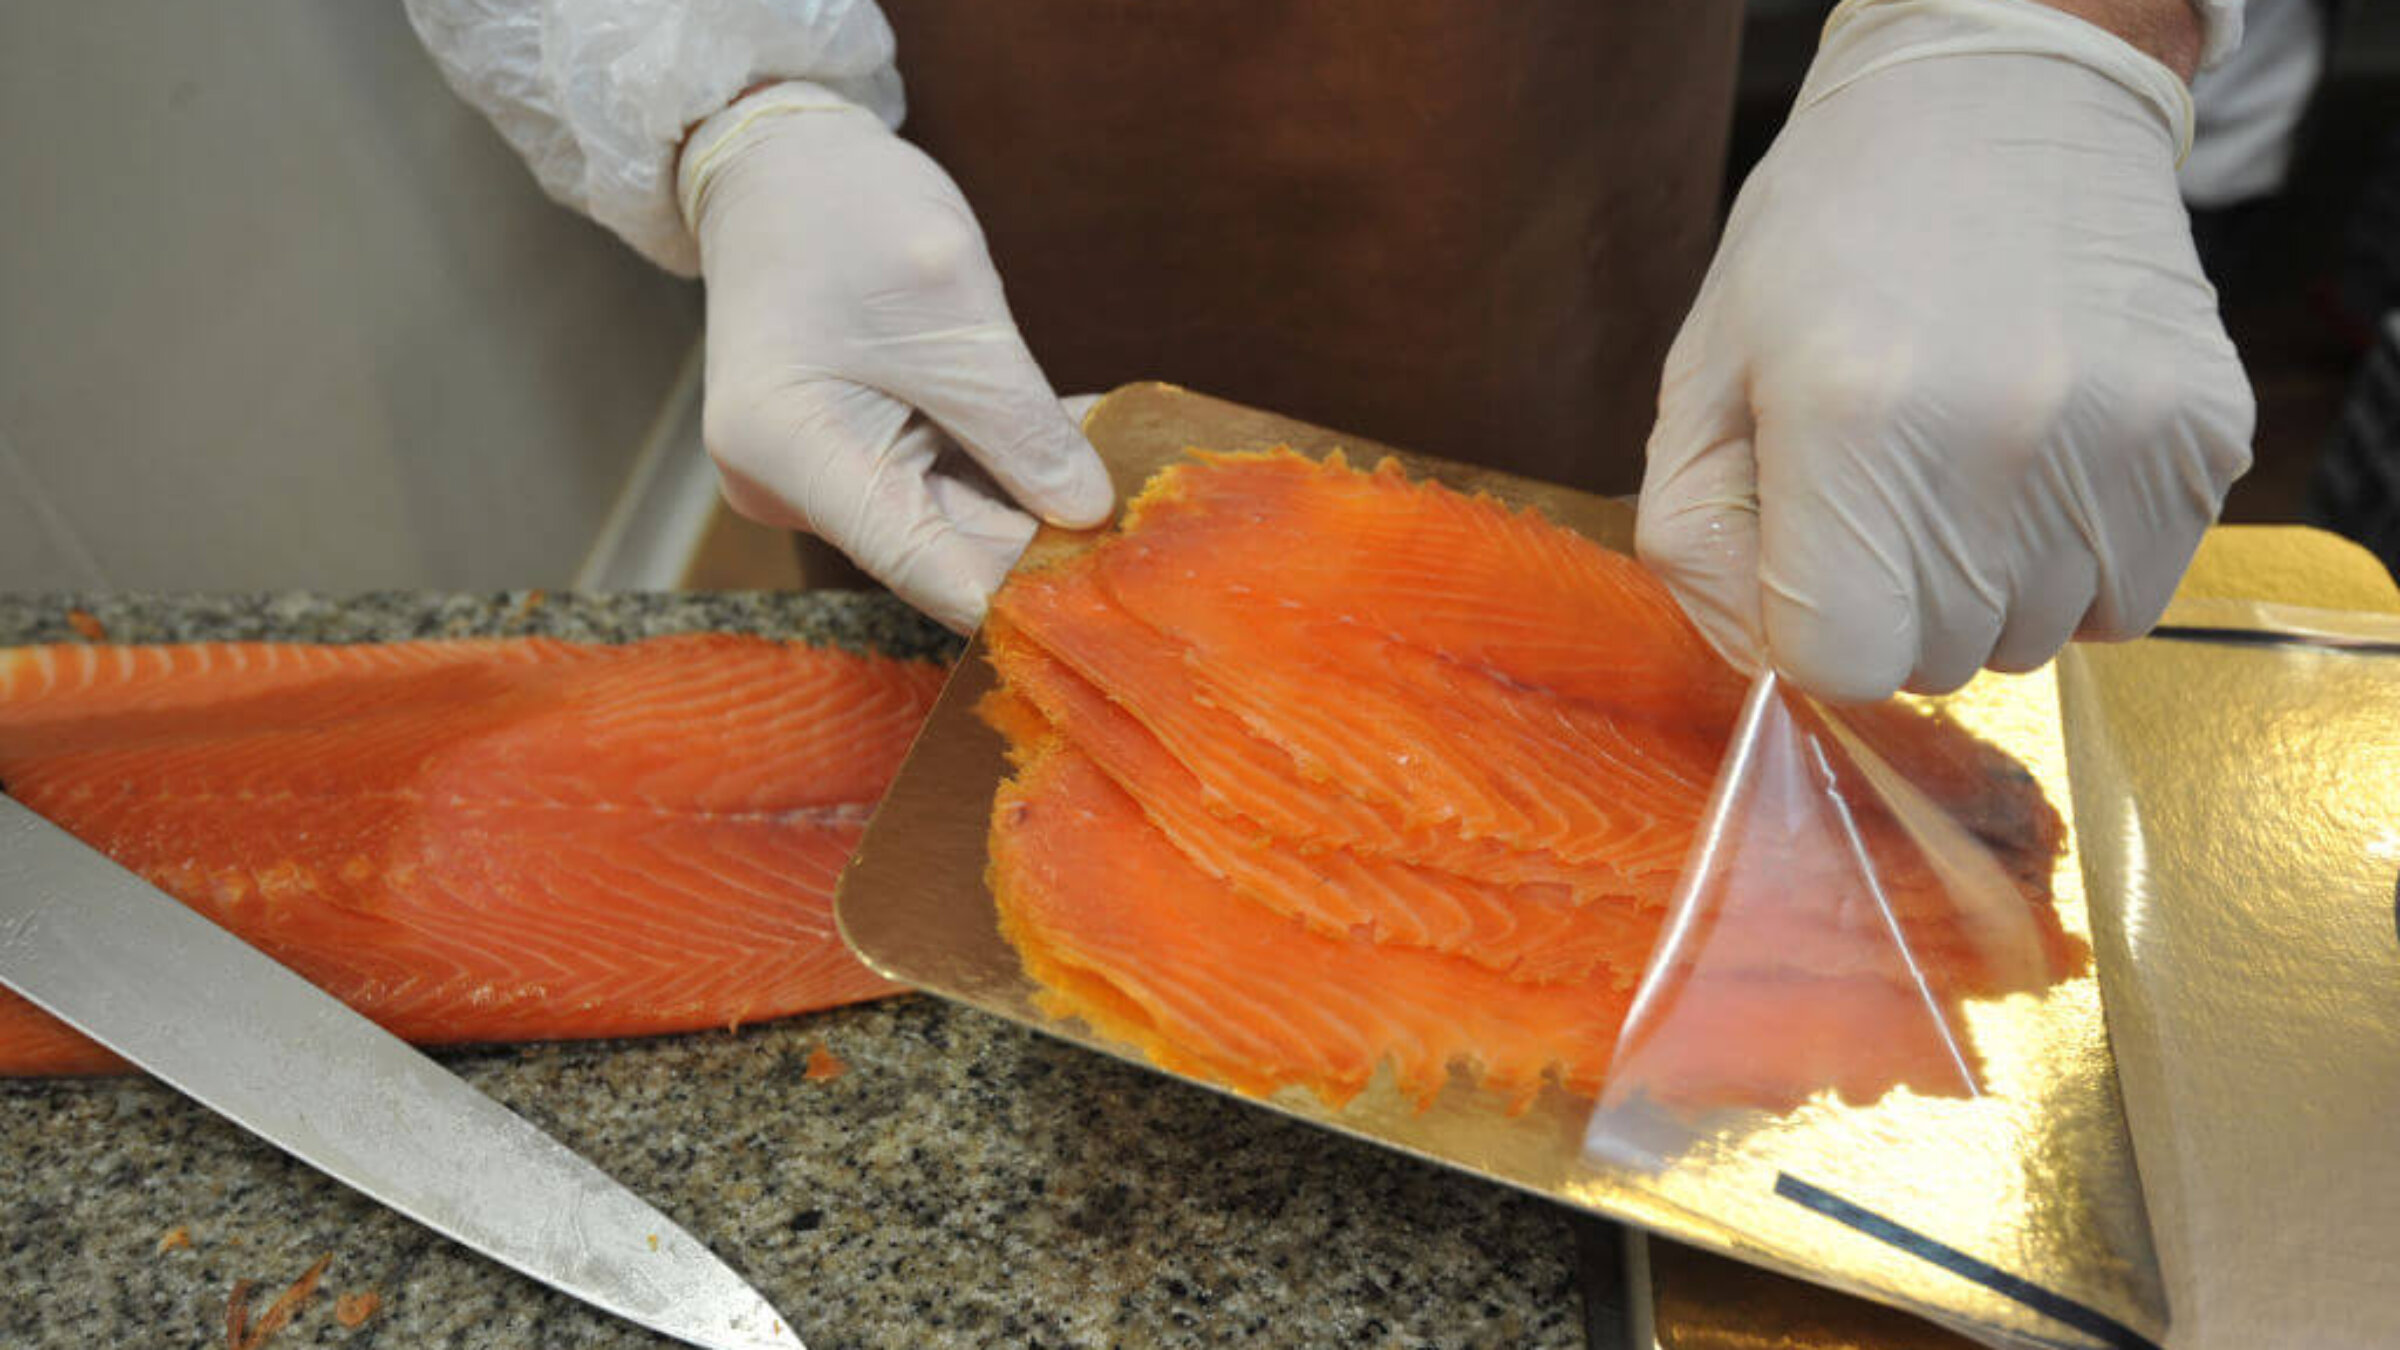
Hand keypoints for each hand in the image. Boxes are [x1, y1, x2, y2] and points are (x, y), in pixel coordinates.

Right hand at [681, 86, 1112, 631]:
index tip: (1108, 602)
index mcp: (792, 453)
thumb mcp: (948, 307)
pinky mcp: (856, 454)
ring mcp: (824, 474)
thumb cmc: (844, 213)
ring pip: (952, 517)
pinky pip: (945, 479)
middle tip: (1148, 536)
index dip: (1017, 594)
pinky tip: (1086, 444)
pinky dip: (1010, 464)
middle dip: (1040, 542)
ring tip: (1131, 480)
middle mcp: (794, 486)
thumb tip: (1088, 513)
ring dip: (1036, 500)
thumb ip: (1018, 422)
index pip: (922, 565)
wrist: (778, 164)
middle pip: (940, 549)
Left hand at [1637, 0, 2252, 702]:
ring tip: (1965, 456)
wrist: (1999, 102)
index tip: (1815, 560)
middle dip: (1897, 603)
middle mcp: (1996, 438)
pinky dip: (2076, 560)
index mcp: (1849, 419)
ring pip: (2036, 642)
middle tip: (1888, 483)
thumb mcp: (1702, 378)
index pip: (1841, 662)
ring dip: (1990, 586)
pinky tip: (2040, 457)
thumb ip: (1702, 547)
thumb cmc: (1827, 244)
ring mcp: (2117, 441)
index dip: (1813, 630)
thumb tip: (1772, 665)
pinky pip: (2127, 599)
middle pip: (1939, 661)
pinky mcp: (2205, 439)